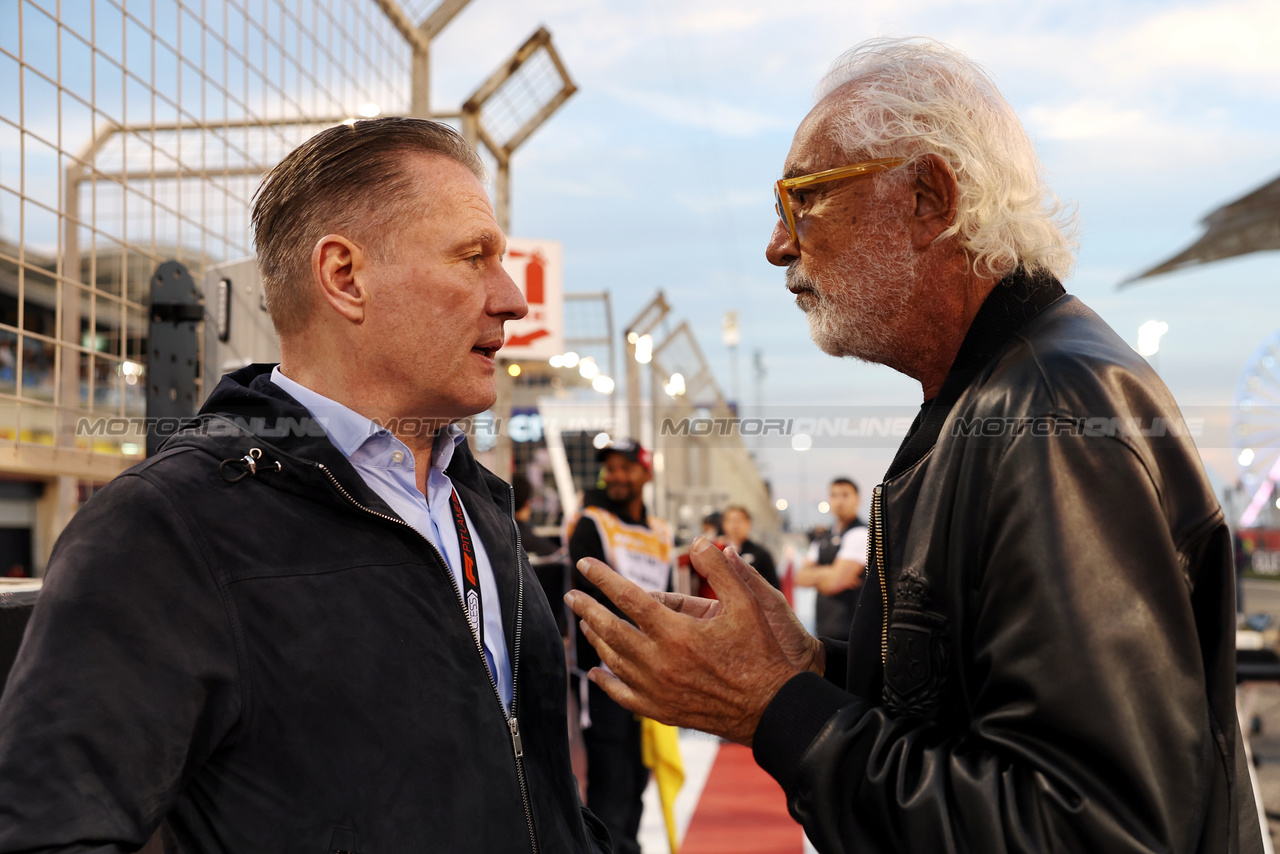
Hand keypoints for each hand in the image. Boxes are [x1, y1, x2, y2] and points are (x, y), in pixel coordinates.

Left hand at [565, 538, 812, 745]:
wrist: (772, 708)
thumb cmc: (762, 653)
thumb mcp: (749, 603)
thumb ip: (720, 570)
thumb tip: (698, 541)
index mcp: (677, 633)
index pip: (628, 598)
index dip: (603, 578)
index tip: (584, 564)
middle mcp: (660, 663)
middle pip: (610, 630)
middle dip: (587, 609)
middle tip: (572, 595)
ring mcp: (658, 690)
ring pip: (613, 661)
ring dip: (596, 640)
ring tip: (586, 624)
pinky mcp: (662, 710)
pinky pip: (623, 696)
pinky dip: (606, 682)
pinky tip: (596, 672)